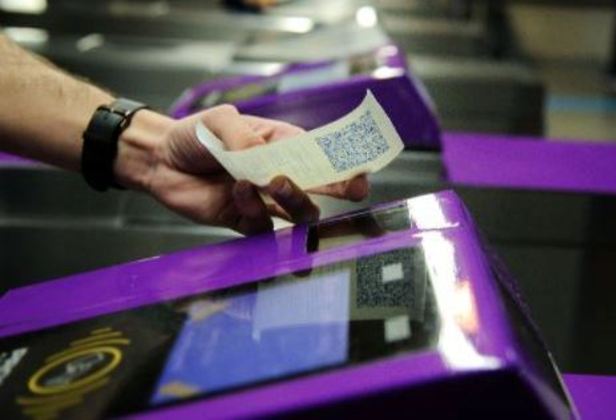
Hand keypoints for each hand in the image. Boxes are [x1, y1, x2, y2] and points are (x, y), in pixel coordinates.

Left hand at [115, 105, 368, 233]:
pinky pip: (262, 225)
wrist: (160, 159)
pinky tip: (236, 188)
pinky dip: (253, 208)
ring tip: (274, 181)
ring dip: (295, 199)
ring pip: (298, 212)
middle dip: (339, 190)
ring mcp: (264, 200)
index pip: (323, 157)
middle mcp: (281, 174)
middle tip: (350, 190)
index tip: (363, 171)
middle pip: (321, 189)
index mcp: (285, 145)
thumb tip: (265, 162)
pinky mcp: (244, 221)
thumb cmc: (196, 135)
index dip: (347, 165)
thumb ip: (246, 138)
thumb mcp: (221, 121)